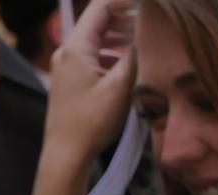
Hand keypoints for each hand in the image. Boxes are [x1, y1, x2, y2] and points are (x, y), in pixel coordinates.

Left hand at [44, 0, 136, 165]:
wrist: (66, 156)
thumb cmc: (92, 121)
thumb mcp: (121, 85)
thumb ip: (136, 52)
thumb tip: (149, 28)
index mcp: (76, 47)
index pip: (101, 7)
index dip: (126, 1)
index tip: (149, 6)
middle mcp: (66, 52)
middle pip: (98, 22)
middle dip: (125, 18)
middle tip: (152, 23)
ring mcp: (65, 68)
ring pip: (96, 41)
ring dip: (119, 38)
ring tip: (143, 42)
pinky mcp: (68, 82)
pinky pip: (91, 58)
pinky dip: (109, 55)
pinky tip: (126, 66)